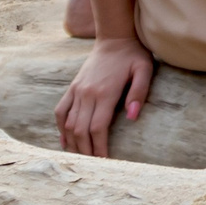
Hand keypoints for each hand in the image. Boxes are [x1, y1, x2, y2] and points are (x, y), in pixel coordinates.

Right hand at [56, 36, 153, 157]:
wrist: (114, 37)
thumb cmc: (133, 55)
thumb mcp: (144, 70)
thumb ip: (139, 92)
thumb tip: (132, 117)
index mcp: (105, 92)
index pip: (97, 127)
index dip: (99, 147)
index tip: (105, 162)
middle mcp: (87, 93)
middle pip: (80, 130)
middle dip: (86, 151)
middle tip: (93, 167)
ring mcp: (77, 91)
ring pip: (68, 124)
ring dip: (73, 143)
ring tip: (80, 159)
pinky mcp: (72, 88)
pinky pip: (60, 111)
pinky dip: (61, 128)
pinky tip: (65, 141)